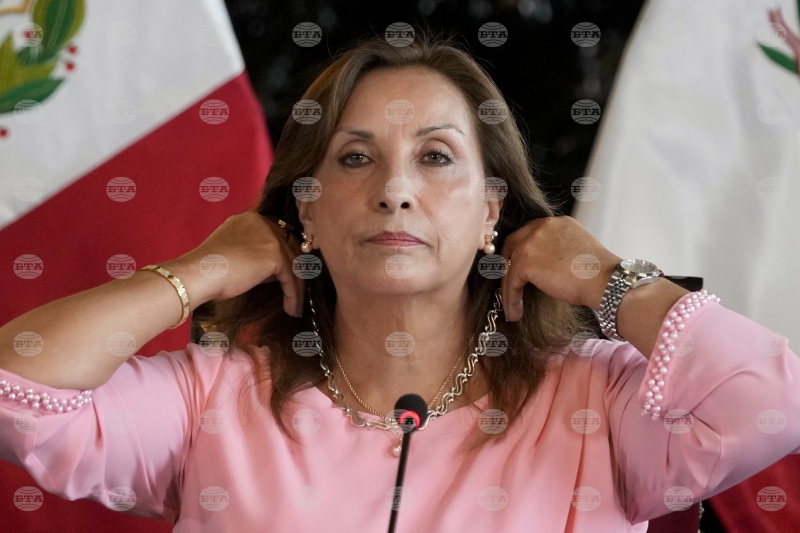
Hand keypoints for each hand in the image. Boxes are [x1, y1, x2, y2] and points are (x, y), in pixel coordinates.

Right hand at [175, 211, 305, 316]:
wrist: (198, 274)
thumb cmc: (208, 269)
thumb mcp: (234, 252)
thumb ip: (254, 253)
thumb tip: (276, 269)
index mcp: (250, 219)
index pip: (278, 235)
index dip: (286, 256)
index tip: (289, 276)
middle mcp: (262, 223)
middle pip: (291, 247)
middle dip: (296, 271)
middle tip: (297, 291)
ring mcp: (270, 237)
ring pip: (293, 264)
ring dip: (296, 287)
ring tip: (295, 306)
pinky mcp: (274, 255)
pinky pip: (291, 277)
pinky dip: (293, 295)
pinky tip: (292, 309)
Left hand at [499, 216, 621, 320]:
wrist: (605, 280)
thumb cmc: (597, 273)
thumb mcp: (575, 250)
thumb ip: (557, 250)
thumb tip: (543, 266)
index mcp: (557, 223)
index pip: (530, 233)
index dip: (521, 249)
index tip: (517, 265)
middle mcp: (542, 227)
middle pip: (514, 243)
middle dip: (507, 263)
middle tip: (508, 281)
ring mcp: (531, 243)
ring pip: (510, 266)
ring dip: (510, 287)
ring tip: (514, 306)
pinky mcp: (525, 261)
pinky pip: (511, 282)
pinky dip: (511, 299)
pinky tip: (516, 311)